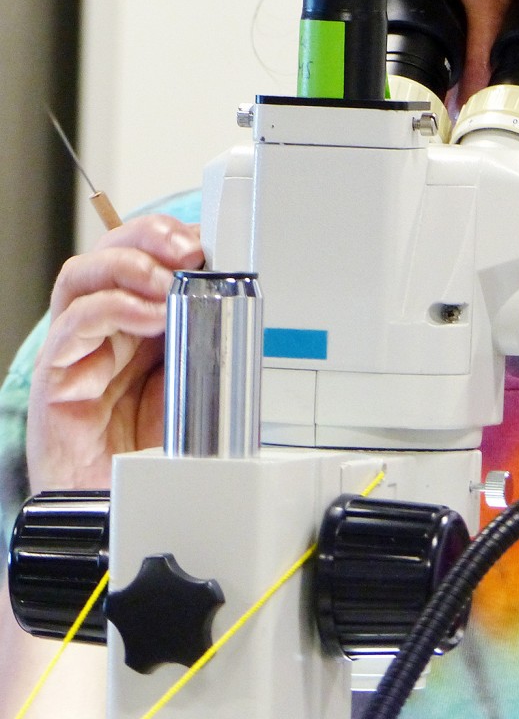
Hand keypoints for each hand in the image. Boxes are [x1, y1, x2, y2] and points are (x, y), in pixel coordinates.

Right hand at [26, 215, 203, 492]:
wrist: (117, 509)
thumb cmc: (152, 449)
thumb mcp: (194, 381)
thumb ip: (205, 337)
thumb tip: (234, 295)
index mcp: (136, 321)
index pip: (142, 255)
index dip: (170, 238)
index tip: (206, 240)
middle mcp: (101, 327)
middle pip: (109, 252)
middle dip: (149, 237)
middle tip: (187, 249)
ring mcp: (75, 348)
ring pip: (82, 276)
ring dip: (129, 265)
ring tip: (166, 280)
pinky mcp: (56, 376)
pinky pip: (73, 324)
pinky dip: (112, 309)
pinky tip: (146, 316)